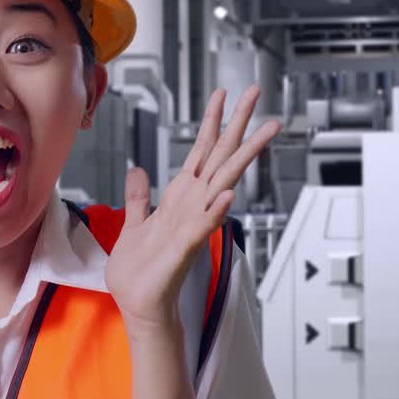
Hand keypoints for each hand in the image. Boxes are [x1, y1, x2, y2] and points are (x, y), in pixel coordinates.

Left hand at [104, 86, 278, 337]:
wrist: (140, 305)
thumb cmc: (141, 271)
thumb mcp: (134, 223)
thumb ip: (139, 197)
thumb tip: (138, 170)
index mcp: (180, 197)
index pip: (200, 151)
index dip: (211, 122)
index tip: (222, 94)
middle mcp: (192, 206)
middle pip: (220, 157)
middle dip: (238, 125)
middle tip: (256, 93)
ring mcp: (192, 225)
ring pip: (222, 183)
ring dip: (242, 158)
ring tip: (264, 131)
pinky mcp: (184, 248)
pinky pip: (202, 225)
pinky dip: (215, 210)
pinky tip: (228, 194)